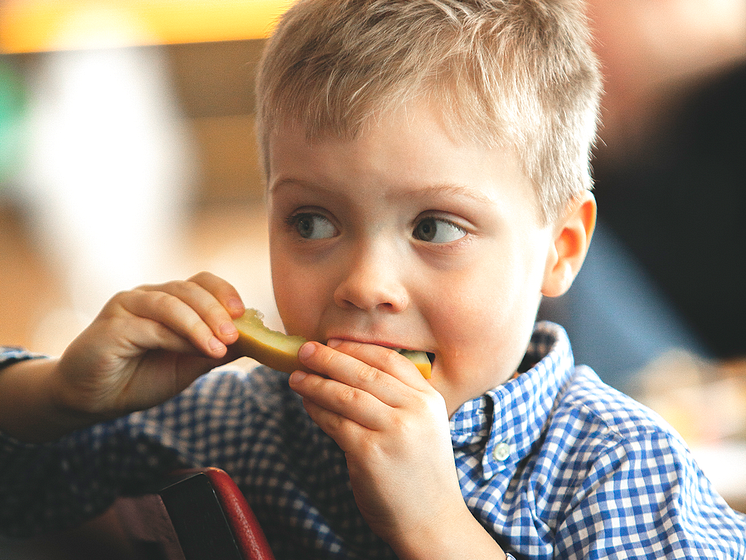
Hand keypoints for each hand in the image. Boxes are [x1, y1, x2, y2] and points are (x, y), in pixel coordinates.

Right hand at [53, 272, 245, 419]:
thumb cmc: (142, 378)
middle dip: (216, 311)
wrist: (95, 399)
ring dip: (199, 324)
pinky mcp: (112, 325)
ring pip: (170, 303)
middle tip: (235, 334)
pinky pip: (150, 326)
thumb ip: (216, 350)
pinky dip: (176, 337)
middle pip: (189, 290)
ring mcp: (128, 306)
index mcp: (169, 300)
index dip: (224, 292)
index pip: (201, 282)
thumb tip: (256, 340)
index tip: (245, 313)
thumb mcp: (189, 365)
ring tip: (218, 346)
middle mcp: (149, 296)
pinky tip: (195, 351)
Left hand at [289, 340, 480, 555]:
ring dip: (316, 384)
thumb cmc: (421, 473)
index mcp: (430, 399)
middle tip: (304, 351)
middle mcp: (415, 411)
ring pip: (345, 395)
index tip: (332, 343)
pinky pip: (335, 423)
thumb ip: (399, 399)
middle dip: (329, 359)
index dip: (356, 348)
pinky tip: (306, 404)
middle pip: (364, 372)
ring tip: (296, 377)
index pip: (390, 359)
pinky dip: (317, 411)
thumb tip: (349, 371)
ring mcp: (393, 431)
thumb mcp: (426, 426)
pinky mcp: (370, 454)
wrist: (431, 521)